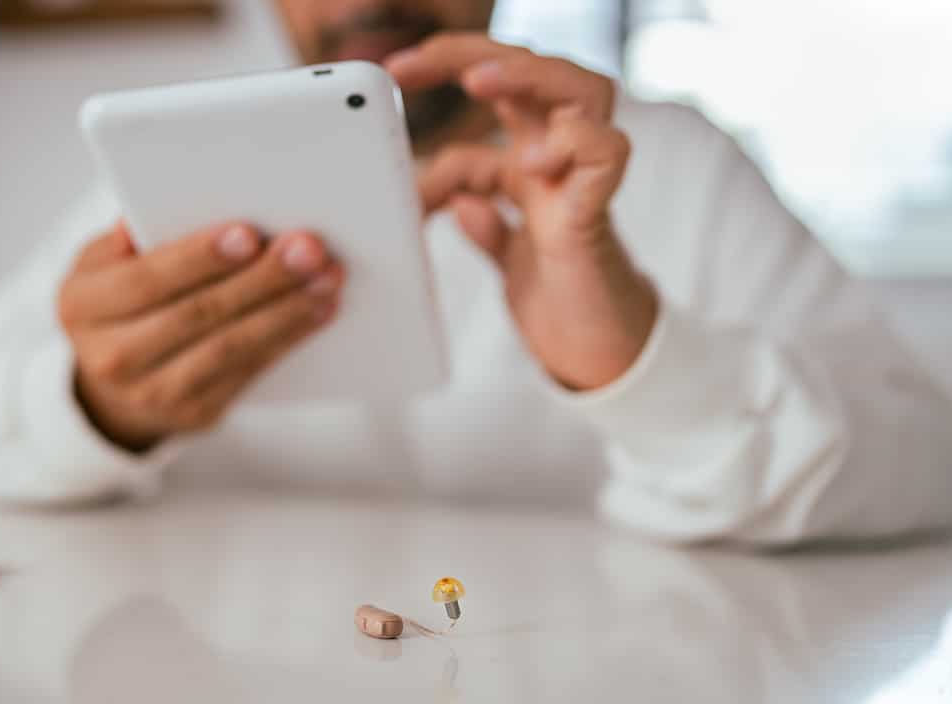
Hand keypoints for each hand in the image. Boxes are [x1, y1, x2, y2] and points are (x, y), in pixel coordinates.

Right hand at [58, 222, 344, 451]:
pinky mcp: (197, 414)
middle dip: (260, 279)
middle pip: (196, 314)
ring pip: (230, 348)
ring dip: (286, 312)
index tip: (249, 232)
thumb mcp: (102, 265)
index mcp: (81, 305)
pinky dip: (289, 338)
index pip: (145, 280)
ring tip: (327, 279)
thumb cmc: (118, 302)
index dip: (198, 258)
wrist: (113, 387)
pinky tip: (319, 310)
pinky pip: (249, 372)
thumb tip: (163, 207)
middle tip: (309, 249)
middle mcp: (111, 356)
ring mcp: (154, 393)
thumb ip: (129, 239)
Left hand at [387, 35, 658, 390]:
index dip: (443, 73)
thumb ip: (487, 227)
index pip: (495, 89)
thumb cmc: (561, 302)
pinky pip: (606, 151)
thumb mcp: (506, 259)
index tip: (393, 73)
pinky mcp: (594, 215)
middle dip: (473, 53)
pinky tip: (535, 160)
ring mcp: (581, 182)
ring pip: (582, 91)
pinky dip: (575, 141)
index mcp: (531, 161)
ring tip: (476, 81)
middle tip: (410, 64)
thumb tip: (463, 205)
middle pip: (534, 73)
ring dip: (528, 76)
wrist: (596, 354)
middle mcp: (559, 161)